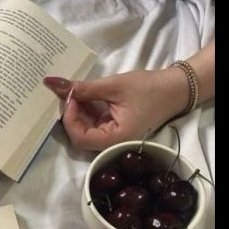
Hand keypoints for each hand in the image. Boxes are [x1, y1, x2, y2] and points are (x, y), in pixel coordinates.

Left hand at [44, 68, 189, 150]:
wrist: (174, 90)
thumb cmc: (148, 88)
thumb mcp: (114, 86)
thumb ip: (84, 88)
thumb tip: (54, 83)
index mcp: (115, 139)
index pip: (80, 138)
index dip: (69, 118)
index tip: (70, 96)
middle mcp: (113, 144)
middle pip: (80, 136)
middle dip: (71, 114)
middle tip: (69, 92)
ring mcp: (113, 138)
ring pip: (85, 130)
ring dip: (78, 111)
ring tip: (76, 91)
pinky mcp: (113, 130)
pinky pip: (94, 125)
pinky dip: (87, 111)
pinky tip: (85, 96)